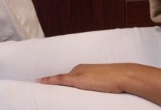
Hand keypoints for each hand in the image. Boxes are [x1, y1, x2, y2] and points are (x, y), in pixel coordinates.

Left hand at [38, 63, 160, 109]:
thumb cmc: (118, 80)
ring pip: (58, 79)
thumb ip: (98, 85)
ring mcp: (78, 73)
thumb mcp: (106, 83)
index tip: (47, 83)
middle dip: (50, 82)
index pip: (67, 77)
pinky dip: (49, 81)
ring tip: (36, 84)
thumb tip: (99, 90)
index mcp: (84, 69)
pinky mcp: (77, 79)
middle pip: (61, 78)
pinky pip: (59, 80)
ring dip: (48, 82)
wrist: (124, 76)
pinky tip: (40, 82)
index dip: (56, 81)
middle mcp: (79, 69)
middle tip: (38, 84)